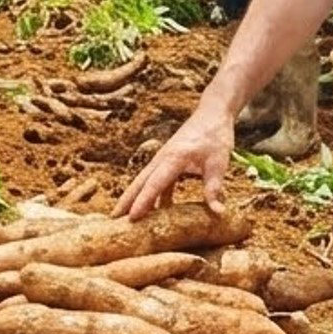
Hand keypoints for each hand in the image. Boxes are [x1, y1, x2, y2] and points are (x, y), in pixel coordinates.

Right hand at [119, 101, 238, 219]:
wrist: (212, 113)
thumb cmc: (215, 135)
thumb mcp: (219, 162)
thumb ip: (214, 188)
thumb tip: (218, 212)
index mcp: (173, 159)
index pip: (154, 184)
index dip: (143, 202)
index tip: (132, 218)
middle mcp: (162, 159)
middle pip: (139, 183)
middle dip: (126, 201)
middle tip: (113, 219)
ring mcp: (163, 159)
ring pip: (144, 181)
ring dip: (134, 197)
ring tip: (124, 216)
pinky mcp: (168, 161)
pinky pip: (155, 180)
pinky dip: (152, 194)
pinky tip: (154, 210)